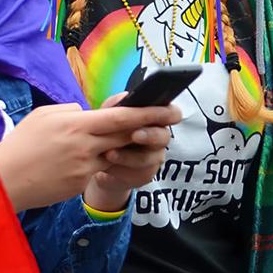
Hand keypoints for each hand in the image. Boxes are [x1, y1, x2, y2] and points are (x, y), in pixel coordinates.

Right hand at [0, 101, 178, 211]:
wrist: (1, 182)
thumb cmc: (21, 144)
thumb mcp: (45, 116)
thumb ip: (72, 111)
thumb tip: (90, 113)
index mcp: (78, 124)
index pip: (121, 117)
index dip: (148, 113)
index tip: (168, 108)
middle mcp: (86, 145)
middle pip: (127, 135)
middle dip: (152, 127)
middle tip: (173, 118)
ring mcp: (84, 167)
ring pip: (116, 154)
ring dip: (127, 147)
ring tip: (136, 139)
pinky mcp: (79, 184)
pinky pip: (97, 170)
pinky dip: (100, 163)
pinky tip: (93, 160)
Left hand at [83, 93, 180, 210]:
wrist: (101, 163)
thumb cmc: (110, 133)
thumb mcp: (109, 116)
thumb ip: (116, 105)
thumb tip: (124, 97)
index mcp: (155, 119)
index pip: (171, 113)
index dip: (169, 114)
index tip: (161, 112)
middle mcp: (159, 137)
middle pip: (164, 136)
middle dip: (150, 135)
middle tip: (135, 135)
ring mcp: (154, 158)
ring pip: (149, 158)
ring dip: (129, 156)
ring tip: (109, 153)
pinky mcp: (145, 174)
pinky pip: (138, 173)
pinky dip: (121, 169)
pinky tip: (107, 166)